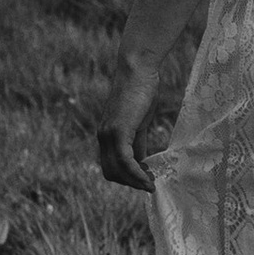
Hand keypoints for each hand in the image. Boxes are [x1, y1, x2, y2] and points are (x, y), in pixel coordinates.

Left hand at [96, 54, 164, 191]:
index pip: (110, 166)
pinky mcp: (119, 130)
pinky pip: (125, 160)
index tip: (144, 179)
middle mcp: (103, 137)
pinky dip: (136, 173)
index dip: (126, 177)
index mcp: (106, 135)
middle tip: (149, 184)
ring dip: (135, 181)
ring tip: (151, 184)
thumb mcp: (139, 122)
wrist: (138, 70)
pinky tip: (148, 177)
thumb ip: (138, 142)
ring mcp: (109, 134)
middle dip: (130, 183)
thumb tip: (142, 161)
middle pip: (111, 172)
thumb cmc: (141, 91)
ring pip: (117, 170)